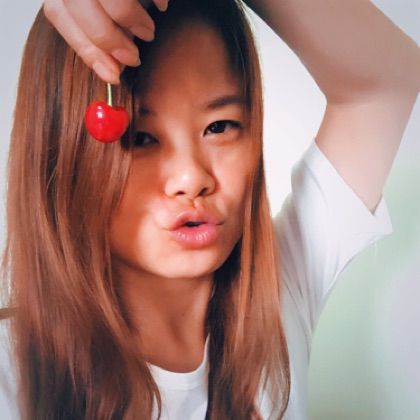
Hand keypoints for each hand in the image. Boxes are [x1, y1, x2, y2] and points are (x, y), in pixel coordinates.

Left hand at [43, 0, 168, 84]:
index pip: (59, 14)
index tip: (112, 75)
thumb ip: (106, 36)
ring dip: (131, 19)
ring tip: (149, 32)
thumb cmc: (123, 0)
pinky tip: (161, 6)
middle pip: (80, 5)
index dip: (87, 50)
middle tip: (134, 58)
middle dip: (109, 39)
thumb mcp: (103, 12)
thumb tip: (113, 68)